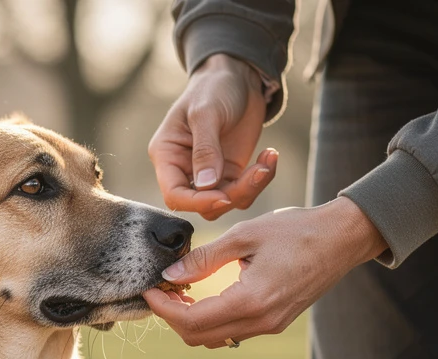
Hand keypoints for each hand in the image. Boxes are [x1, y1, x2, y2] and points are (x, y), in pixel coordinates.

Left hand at [143, 198, 387, 347]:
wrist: (344, 237)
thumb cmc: (296, 229)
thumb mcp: (244, 235)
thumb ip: (204, 259)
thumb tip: (169, 276)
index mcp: (251, 302)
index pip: (191, 321)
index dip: (162, 309)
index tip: (148, 288)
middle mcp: (261, 322)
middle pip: (199, 337)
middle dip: (172, 317)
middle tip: (159, 290)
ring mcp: (270, 326)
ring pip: (215, 338)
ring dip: (190, 320)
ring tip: (178, 291)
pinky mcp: (275, 322)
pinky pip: (232, 331)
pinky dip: (210, 319)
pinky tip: (203, 294)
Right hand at [149, 53, 276, 220]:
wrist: (237, 76)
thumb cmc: (213, 87)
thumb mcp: (206, 113)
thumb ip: (205, 149)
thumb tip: (207, 185)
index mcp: (168, 155)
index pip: (174, 194)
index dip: (197, 202)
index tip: (223, 196)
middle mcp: (185, 169)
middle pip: (202, 203)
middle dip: (232, 195)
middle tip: (257, 172)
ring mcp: (210, 173)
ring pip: (226, 201)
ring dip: (251, 187)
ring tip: (268, 159)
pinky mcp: (231, 171)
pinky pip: (244, 190)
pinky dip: (261, 179)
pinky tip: (270, 156)